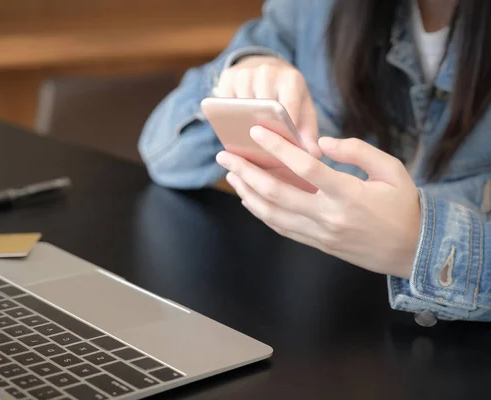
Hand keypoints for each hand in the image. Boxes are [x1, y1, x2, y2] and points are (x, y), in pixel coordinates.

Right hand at [214, 55, 320, 157]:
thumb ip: (308, 133)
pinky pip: (224, 103)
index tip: (280, 148)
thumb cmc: (289, 97)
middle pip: (262, 106)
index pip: (287, 107)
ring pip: (241, 105)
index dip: (283, 129)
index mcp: (291, 79)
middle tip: (262, 148)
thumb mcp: (303, 110)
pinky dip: (227, 117)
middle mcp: (268, 71)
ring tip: (248, 142)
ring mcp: (245, 72)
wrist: (268, 70)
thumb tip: (313, 155)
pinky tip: (234, 130)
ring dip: (242, 125)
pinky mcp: (227, 76)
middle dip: (262, 128)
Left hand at [215, 126, 421, 278]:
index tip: (256, 133)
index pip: (304, 167)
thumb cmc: (404, 206)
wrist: (414, 253)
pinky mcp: (318, 244)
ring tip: (232, 176)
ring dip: (247, 194)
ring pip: (273, 214)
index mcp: (349, 194)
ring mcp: (321, 234)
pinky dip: (262, 213)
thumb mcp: (392, 170)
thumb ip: (358, 151)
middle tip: (225, 157)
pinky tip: (249, 199)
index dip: (277, 148)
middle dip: (246, 173)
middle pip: (277, 193)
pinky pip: (282, 229)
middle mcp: (329, 216)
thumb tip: (321, 143)